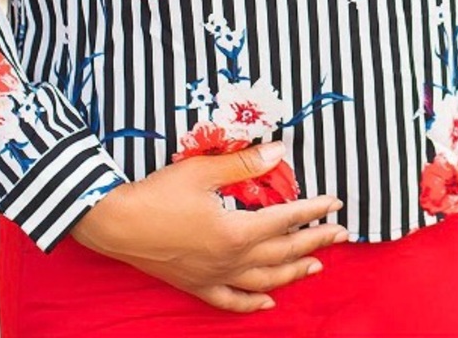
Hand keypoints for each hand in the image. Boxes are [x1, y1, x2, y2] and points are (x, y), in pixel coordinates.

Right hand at [70, 141, 347, 312]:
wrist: (116, 224)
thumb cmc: (158, 194)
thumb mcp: (201, 170)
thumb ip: (243, 164)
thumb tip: (279, 153)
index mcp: (235, 231)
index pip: (285, 219)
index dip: (313, 210)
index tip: (335, 202)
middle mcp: (231, 260)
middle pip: (283, 252)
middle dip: (315, 241)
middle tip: (341, 233)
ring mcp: (215, 277)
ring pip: (265, 281)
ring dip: (294, 272)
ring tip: (317, 265)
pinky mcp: (197, 286)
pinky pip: (231, 302)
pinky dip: (253, 304)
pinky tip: (269, 303)